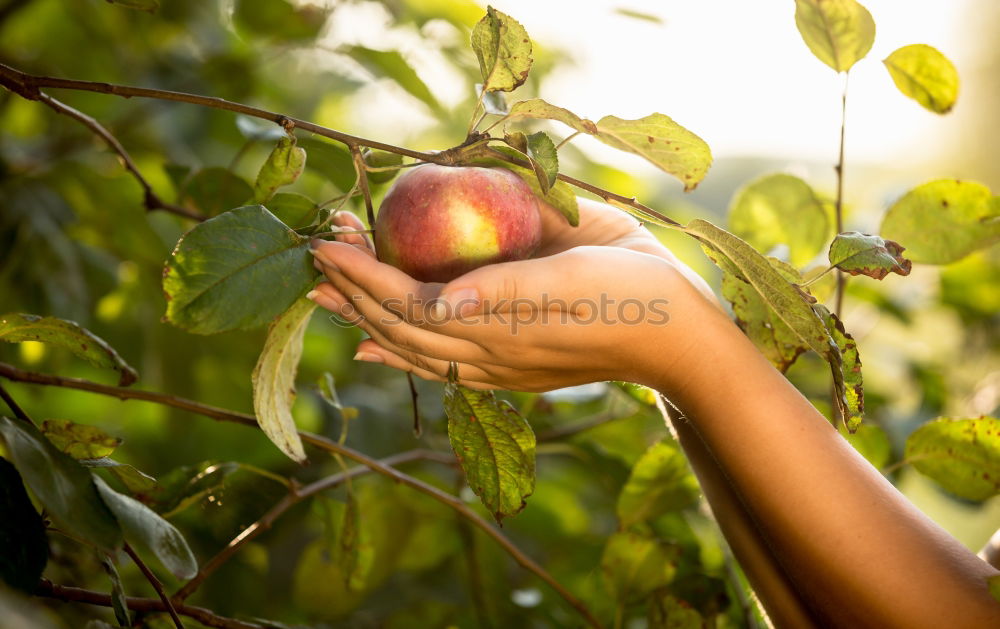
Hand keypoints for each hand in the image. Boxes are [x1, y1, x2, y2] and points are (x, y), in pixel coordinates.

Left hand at [308, 199, 723, 392]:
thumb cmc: (630, 293)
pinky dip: (402, 351)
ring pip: (414, 346)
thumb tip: (438, 305)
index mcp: (496, 325)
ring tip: (328, 300)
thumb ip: (504, 291)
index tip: (324, 244)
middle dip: (352, 294)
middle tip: (316, 257)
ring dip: (367, 320)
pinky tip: (379, 347)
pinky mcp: (512, 365)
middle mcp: (487, 351)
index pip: (408, 301)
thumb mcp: (572, 278)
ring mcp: (497, 363)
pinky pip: (442, 361)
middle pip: (399, 327)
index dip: (362, 275)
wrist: (675, 334)